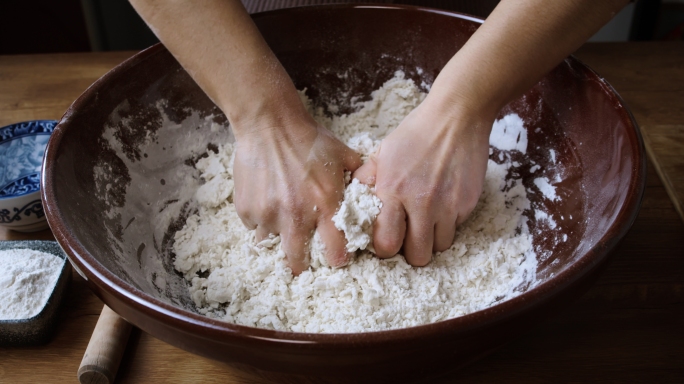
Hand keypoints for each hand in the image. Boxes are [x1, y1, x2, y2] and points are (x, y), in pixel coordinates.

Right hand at [233, 114, 361, 273]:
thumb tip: (377, 191)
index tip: (335, 255)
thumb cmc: (308, 138)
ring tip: (281, 218)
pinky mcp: (246, 209)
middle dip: (301, 263)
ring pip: (271, 244)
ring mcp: (268, 215)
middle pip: (297, 262)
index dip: (337, 257)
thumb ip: (360, 177)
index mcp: (325, 206)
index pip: (335, 253)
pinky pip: (254, 226)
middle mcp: (296, 216)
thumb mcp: (343, 155)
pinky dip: (260, 220)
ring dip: (278, 236)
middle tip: (302, 258)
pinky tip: (267, 200)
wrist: (269, 123)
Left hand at [353, 100, 491, 265]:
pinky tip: (444, 203)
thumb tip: (352, 198)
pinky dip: (449, 223)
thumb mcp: (383, 152)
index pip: (386, 244)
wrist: (456, 116)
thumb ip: (367, 178)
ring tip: (427, 220)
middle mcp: (421, 203)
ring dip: (432, 238)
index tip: (387, 240)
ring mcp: (448, 205)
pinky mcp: (467, 203)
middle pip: (417, 256)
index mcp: (393, 191)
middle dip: (411, 252)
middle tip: (409, 237)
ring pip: (440, 247)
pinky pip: (456, 228)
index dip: (385, 248)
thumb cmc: (416, 132)